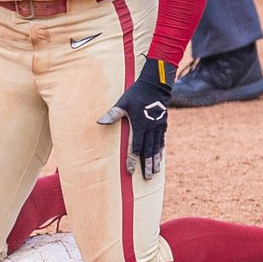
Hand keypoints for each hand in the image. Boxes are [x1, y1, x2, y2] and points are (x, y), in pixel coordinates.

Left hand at [96, 58, 171, 179]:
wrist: (156, 83)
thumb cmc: (137, 92)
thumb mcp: (123, 102)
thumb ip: (112, 114)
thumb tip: (99, 122)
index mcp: (139, 125)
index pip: (135, 147)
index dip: (132, 159)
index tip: (130, 171)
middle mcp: (150, 128)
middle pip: (148, 150)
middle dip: (147, 165)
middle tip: (148, 177)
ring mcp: (158, 126)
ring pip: (157, 147)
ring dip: (155, 160)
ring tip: (155, 171)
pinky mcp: (163, 122)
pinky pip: (162, 139)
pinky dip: (161, 149)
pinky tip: (160, 155)